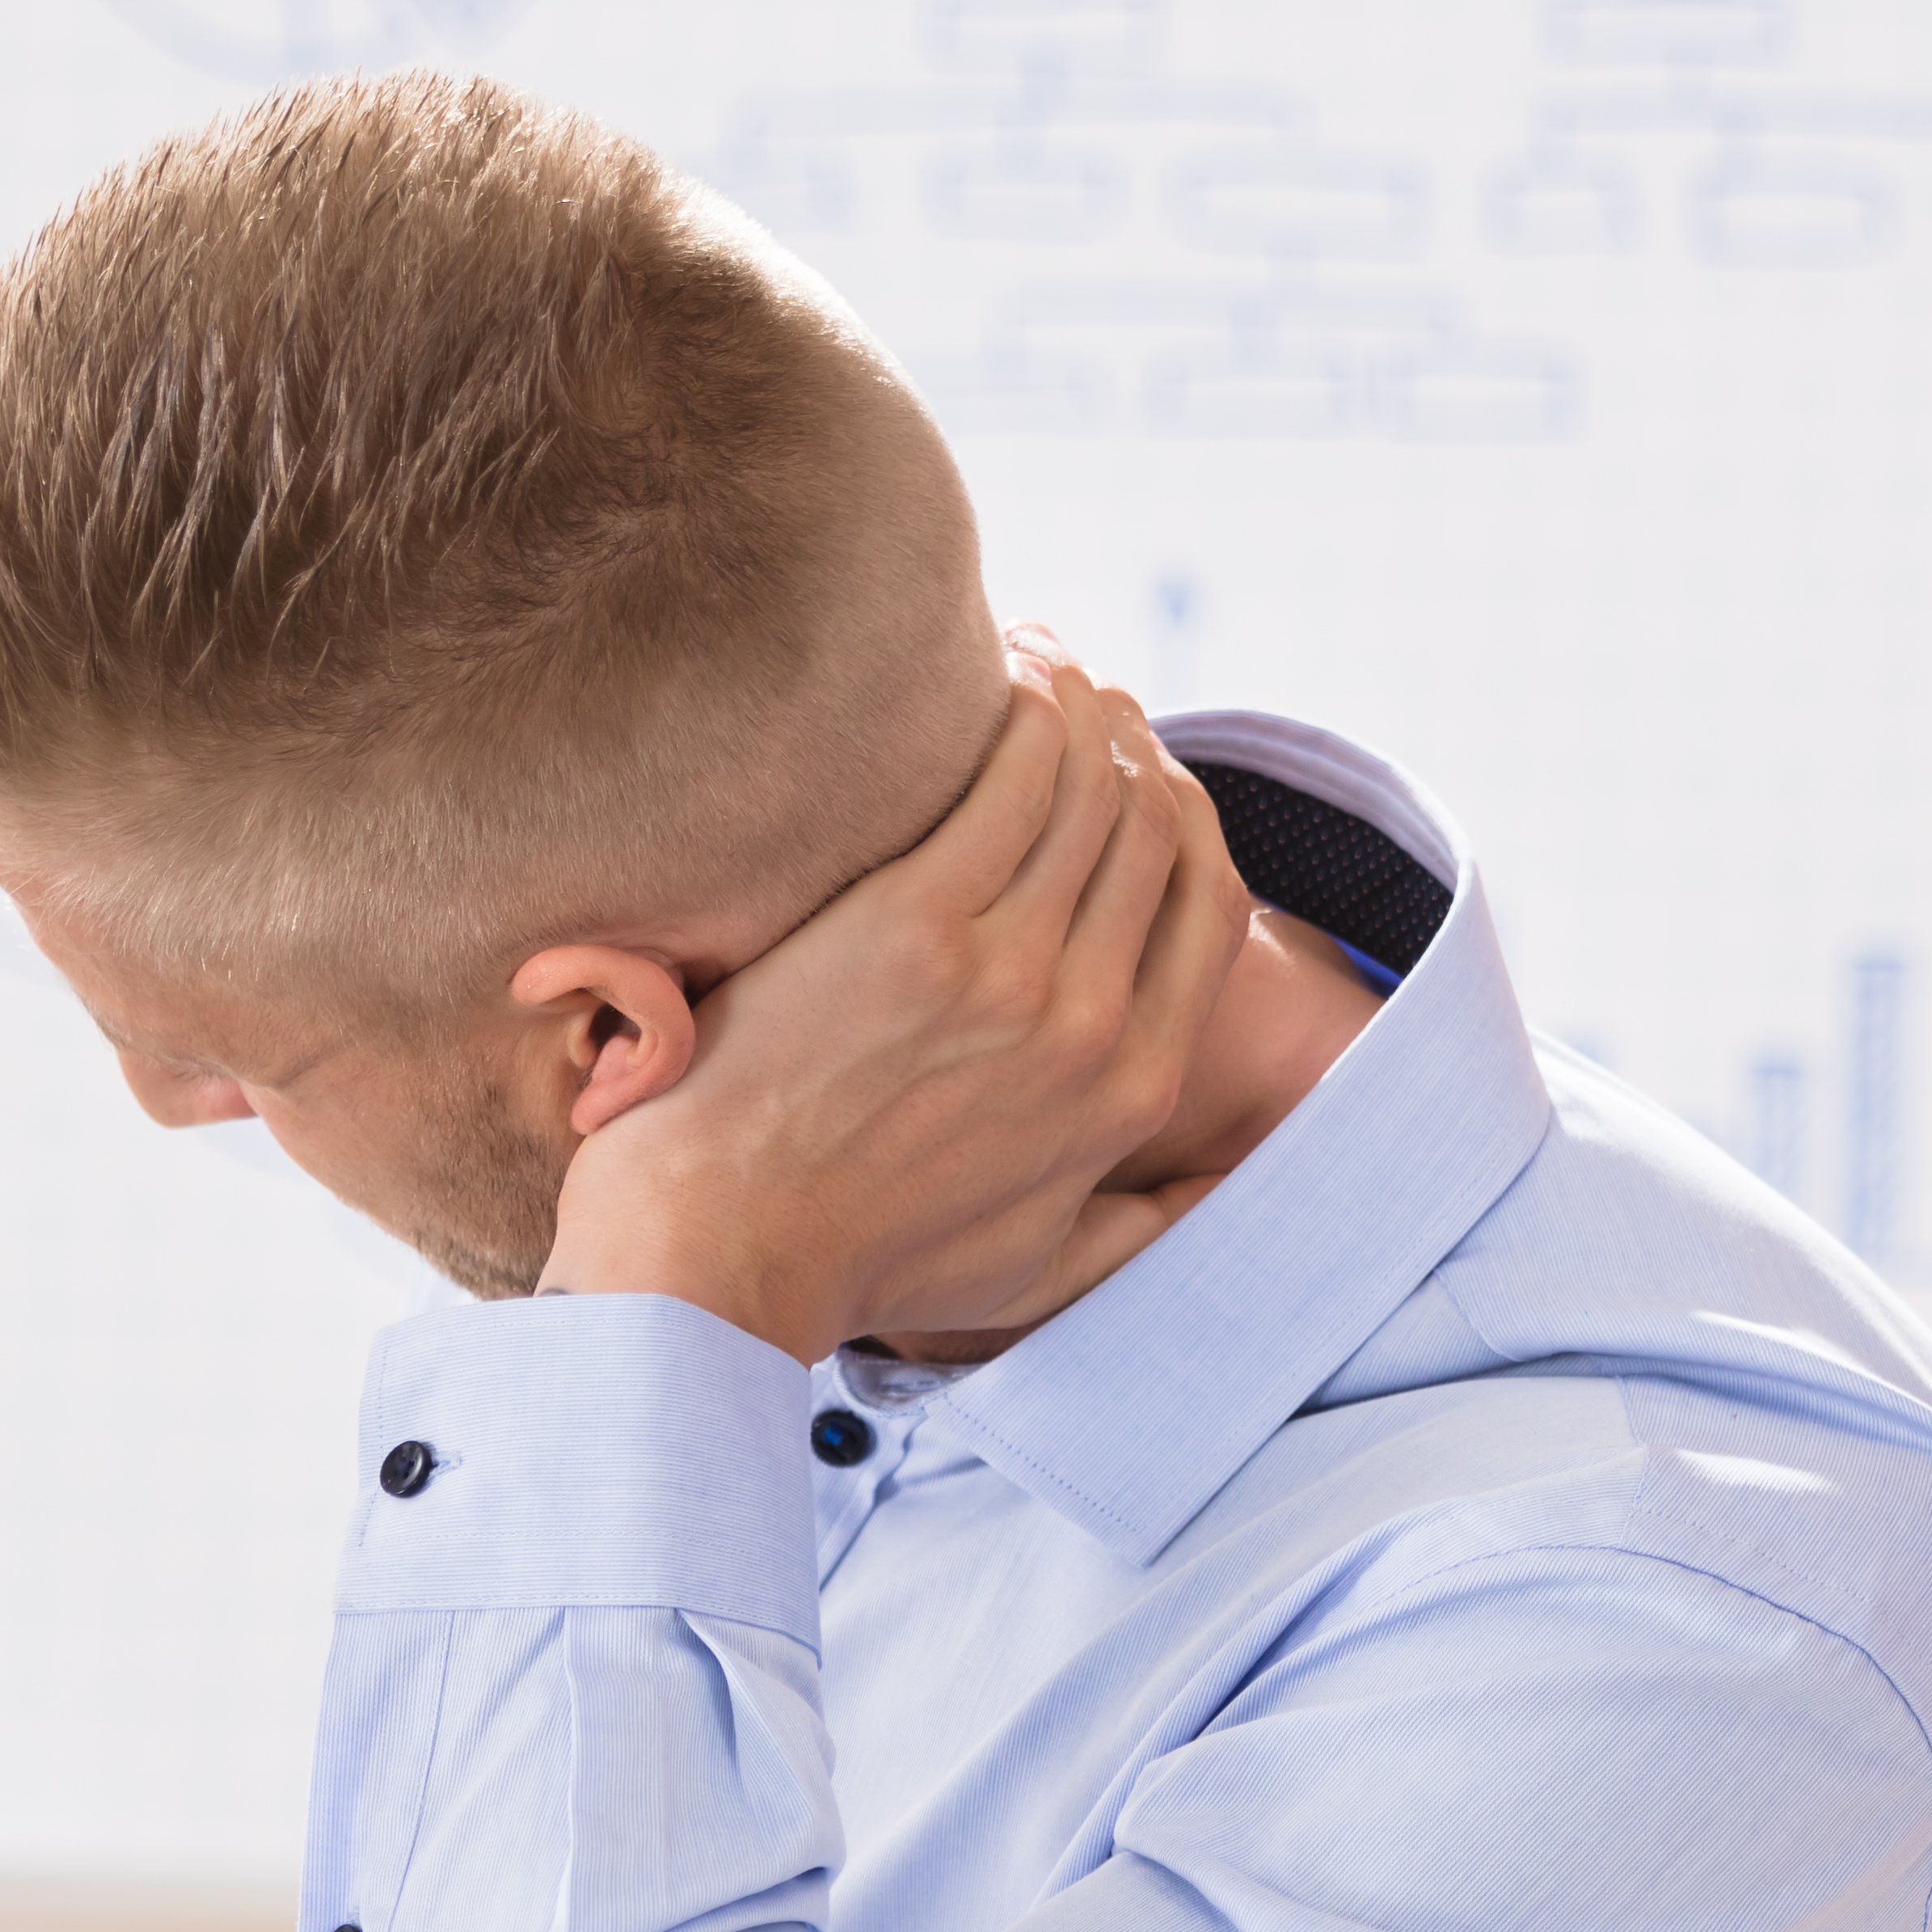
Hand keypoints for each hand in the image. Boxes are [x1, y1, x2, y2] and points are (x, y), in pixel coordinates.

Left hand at [537, 638, 1252, 1366]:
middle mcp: (1089, 1025)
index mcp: (1128, 1092)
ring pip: (1088, 784)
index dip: (1181, 811)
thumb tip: (1214, 1195)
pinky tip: (987, 672)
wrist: (717, 1255)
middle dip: (1125, 736)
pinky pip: (1004, 774)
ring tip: (1029, 658)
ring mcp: (1006, 972)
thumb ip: (1136, 1231)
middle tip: (1072, 691)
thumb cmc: (854, 1262)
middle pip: (1151, 826)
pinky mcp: (912, 925)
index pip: (1208, 904)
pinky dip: (1013, 708)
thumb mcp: (1033, 1274)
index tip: (1132, 767)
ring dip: (1072, 699)